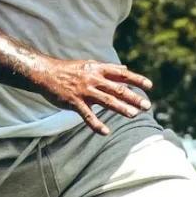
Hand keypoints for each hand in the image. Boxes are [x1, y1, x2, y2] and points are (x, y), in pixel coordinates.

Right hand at [36, 59, 152, 135]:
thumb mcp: (89, 64)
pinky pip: (87, 115)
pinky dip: (96, 124)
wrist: (46, 74)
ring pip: (106, 101)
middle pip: (117, 89)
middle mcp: (93, 79)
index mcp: (98, 69)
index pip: (121, 74)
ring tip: (133, 114)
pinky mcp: (74, 102)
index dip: (136, 79)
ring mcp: (84, 91)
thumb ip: (108, 68)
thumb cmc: (69, 70)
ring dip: (120, 108)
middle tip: (147, 105)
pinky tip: (105, 132)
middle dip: (133, 97)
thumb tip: (125, 69)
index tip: (149, 86)